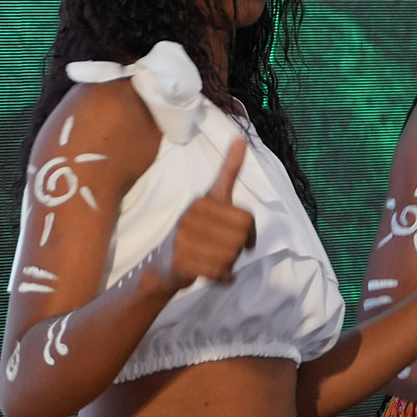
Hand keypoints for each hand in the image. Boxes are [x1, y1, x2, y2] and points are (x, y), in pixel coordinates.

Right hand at [158, 136, 256, 288]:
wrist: (166, 266)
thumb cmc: (196, 231)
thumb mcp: (213, 198)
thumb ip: (229, 171)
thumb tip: (241, 137)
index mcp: (202, 201)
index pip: (246, 219)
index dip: (250, 234)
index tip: (247, 241)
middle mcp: (191, 216)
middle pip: (239, 238)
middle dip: (237, 250)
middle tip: (225, 253)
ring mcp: (183, 238)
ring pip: (230, 256)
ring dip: (229, 265)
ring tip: (215, 261)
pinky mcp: (181, 261)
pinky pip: (218, 272)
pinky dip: (223, 278)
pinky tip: (217, 275)